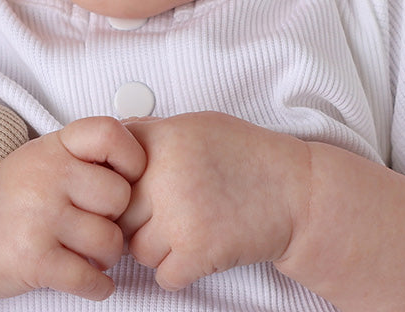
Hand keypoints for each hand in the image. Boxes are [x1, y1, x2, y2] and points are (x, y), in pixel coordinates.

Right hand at [0, 116, 145, 301]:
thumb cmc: (9, 198)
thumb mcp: (43, 159)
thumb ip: (85, 157)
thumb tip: (144, 165)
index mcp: (53, 146)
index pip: (110, 134)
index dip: (131, 158)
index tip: (129, 176)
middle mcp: (45, 175)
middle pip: (120, 196)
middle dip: (117, 219)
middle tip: (100, 224)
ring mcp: (38, 216)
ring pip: (110, 241)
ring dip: (106, 256)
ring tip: (89, 251)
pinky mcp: (33, 258)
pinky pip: (91, 279)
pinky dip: (98, 286)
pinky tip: (90, 279)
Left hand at [118, 112, 308, 290]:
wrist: (295, 191)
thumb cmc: (247, 156)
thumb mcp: (197, 126)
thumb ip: (153, 134)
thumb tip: (113, 148)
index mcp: (165, 138)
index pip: (108, 166)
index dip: (116, 185)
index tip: (131, 193)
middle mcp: (166, 173)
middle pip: (118, 212)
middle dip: (136, 220)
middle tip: (161, 217)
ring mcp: (181, 213)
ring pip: (136, 249)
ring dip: (157, 248)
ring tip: (186, 230)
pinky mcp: (198, 251)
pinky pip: (163, 276)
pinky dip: (178, 272)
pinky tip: (197, 252)